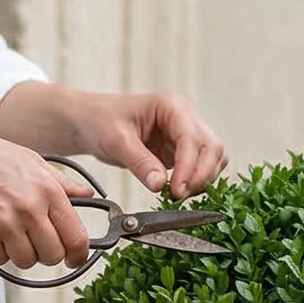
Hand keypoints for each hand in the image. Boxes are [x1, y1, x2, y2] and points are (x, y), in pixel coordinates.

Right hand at [0, 121, 95, 271]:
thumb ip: (62, 182)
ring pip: (26, 261)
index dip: (78, 255)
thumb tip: (88, 195)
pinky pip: (0, 259)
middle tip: (34, 242)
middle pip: (53, 256)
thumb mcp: (31, 160)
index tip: (74, 259)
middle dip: (46, 254)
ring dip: (19, 252)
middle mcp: (29, 208)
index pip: (76, 237)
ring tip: (8, 230)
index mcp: (47, 190)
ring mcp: (5, 224)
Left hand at [72, 89, 227, 197]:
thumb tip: (159, 185)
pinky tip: (178, 191)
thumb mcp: (117, 141)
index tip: (177, 191)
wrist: (91, 122)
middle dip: (201, 175)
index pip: (192, 138)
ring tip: (177, 196)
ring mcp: (185, 133)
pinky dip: (196, 181)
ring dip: (202, 179)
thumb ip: (140, 162)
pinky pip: (200, 166)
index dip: (189, 167)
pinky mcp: (180, 150)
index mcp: (171, 106)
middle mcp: (184, 116)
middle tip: (178, 197)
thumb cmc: (101, 121)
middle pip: (212, 147)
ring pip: (212, 157)